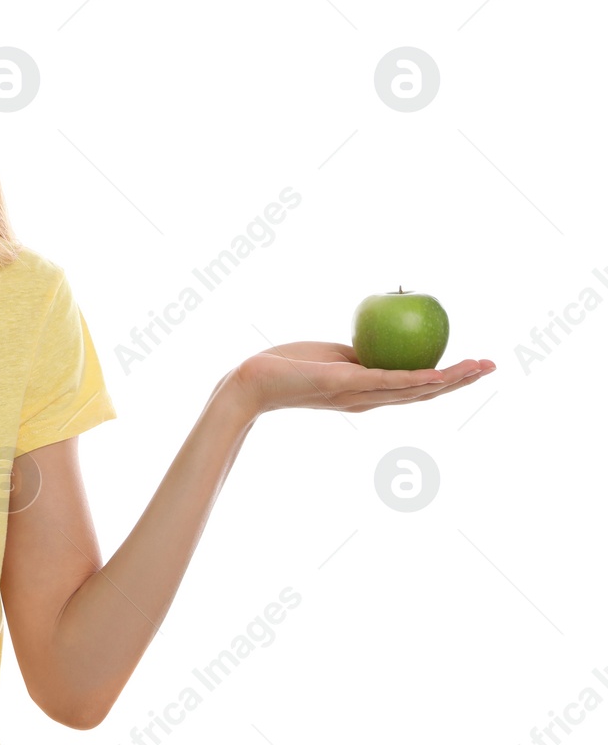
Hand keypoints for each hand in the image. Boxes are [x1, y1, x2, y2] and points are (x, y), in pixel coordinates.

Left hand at [227, 341, 494, 417]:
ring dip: (449, 381)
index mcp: (366, 393)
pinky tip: (438, 374)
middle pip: (424, 394)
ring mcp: (358, 395)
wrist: (253, 381)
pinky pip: (387, 382)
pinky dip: (415, 380)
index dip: (445, 381)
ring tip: (478, 368)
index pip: (414, 390)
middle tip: (490, 367)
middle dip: (460, 382)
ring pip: (413, 391)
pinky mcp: (345, 385)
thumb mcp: (331, 358)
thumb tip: (377, 343)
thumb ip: (357, 356)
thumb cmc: (286, 367)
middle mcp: (368, 400)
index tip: (471, 367)